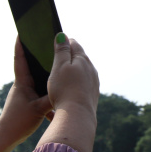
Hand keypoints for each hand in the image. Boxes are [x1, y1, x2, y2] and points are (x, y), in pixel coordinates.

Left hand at [0, 37, 53, 146]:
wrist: (6, 137)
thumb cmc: (19, 122)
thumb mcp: (39, 109)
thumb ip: (52, 97)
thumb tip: (66, 88)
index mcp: (22, 83)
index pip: (20, 59)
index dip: (21, 45)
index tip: (22, 31)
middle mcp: (21, 85)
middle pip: (28, 65)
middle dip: (35, 53)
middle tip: (43, 41)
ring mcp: (23, 93)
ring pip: (35, 77)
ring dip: (42, 70)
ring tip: (53, 61)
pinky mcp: (27, 102)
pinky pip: (37, 89)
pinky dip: (45, 86)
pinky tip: (55, 87)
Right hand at [34, 34, 98, 151]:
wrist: (76, 116)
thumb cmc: (65, 90)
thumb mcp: (59, 67)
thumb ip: (61, 51)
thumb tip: (62, 35)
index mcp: (82, 60)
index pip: (74, 44)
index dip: (64, 42)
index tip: (56, 42)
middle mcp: (91, 70)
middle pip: (80, 58)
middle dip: (69, 57)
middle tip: (56, 58)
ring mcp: (93, 83)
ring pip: (82, 73)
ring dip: (73, 72)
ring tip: (62, 76)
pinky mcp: (92, 96)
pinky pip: (83, 86)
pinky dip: (76, 85)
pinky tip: (69, 91)